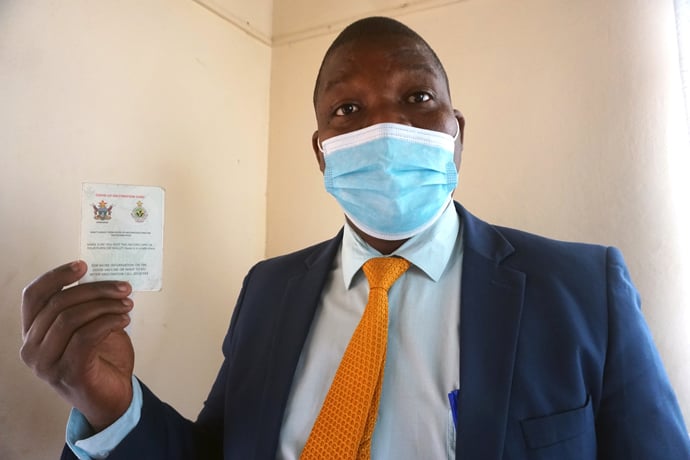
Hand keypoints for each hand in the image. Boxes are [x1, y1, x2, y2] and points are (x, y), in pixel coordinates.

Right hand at [20, 260, 134, 431]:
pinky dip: (108, 322)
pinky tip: (124, 320)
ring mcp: (47, 364)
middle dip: (95, 290)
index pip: (34, 296)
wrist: (111, 398)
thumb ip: (86, 306)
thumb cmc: (101, 359)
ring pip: (71, 318)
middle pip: (59, 303)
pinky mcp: (69, 373)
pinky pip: (86, 336)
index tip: (83, 265)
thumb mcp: (88, 326)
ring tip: (127, 304)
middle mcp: (31, 349)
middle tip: (123, 287)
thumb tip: (103, 277)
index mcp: (32, 333)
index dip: (56, 276)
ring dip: (105, 306)